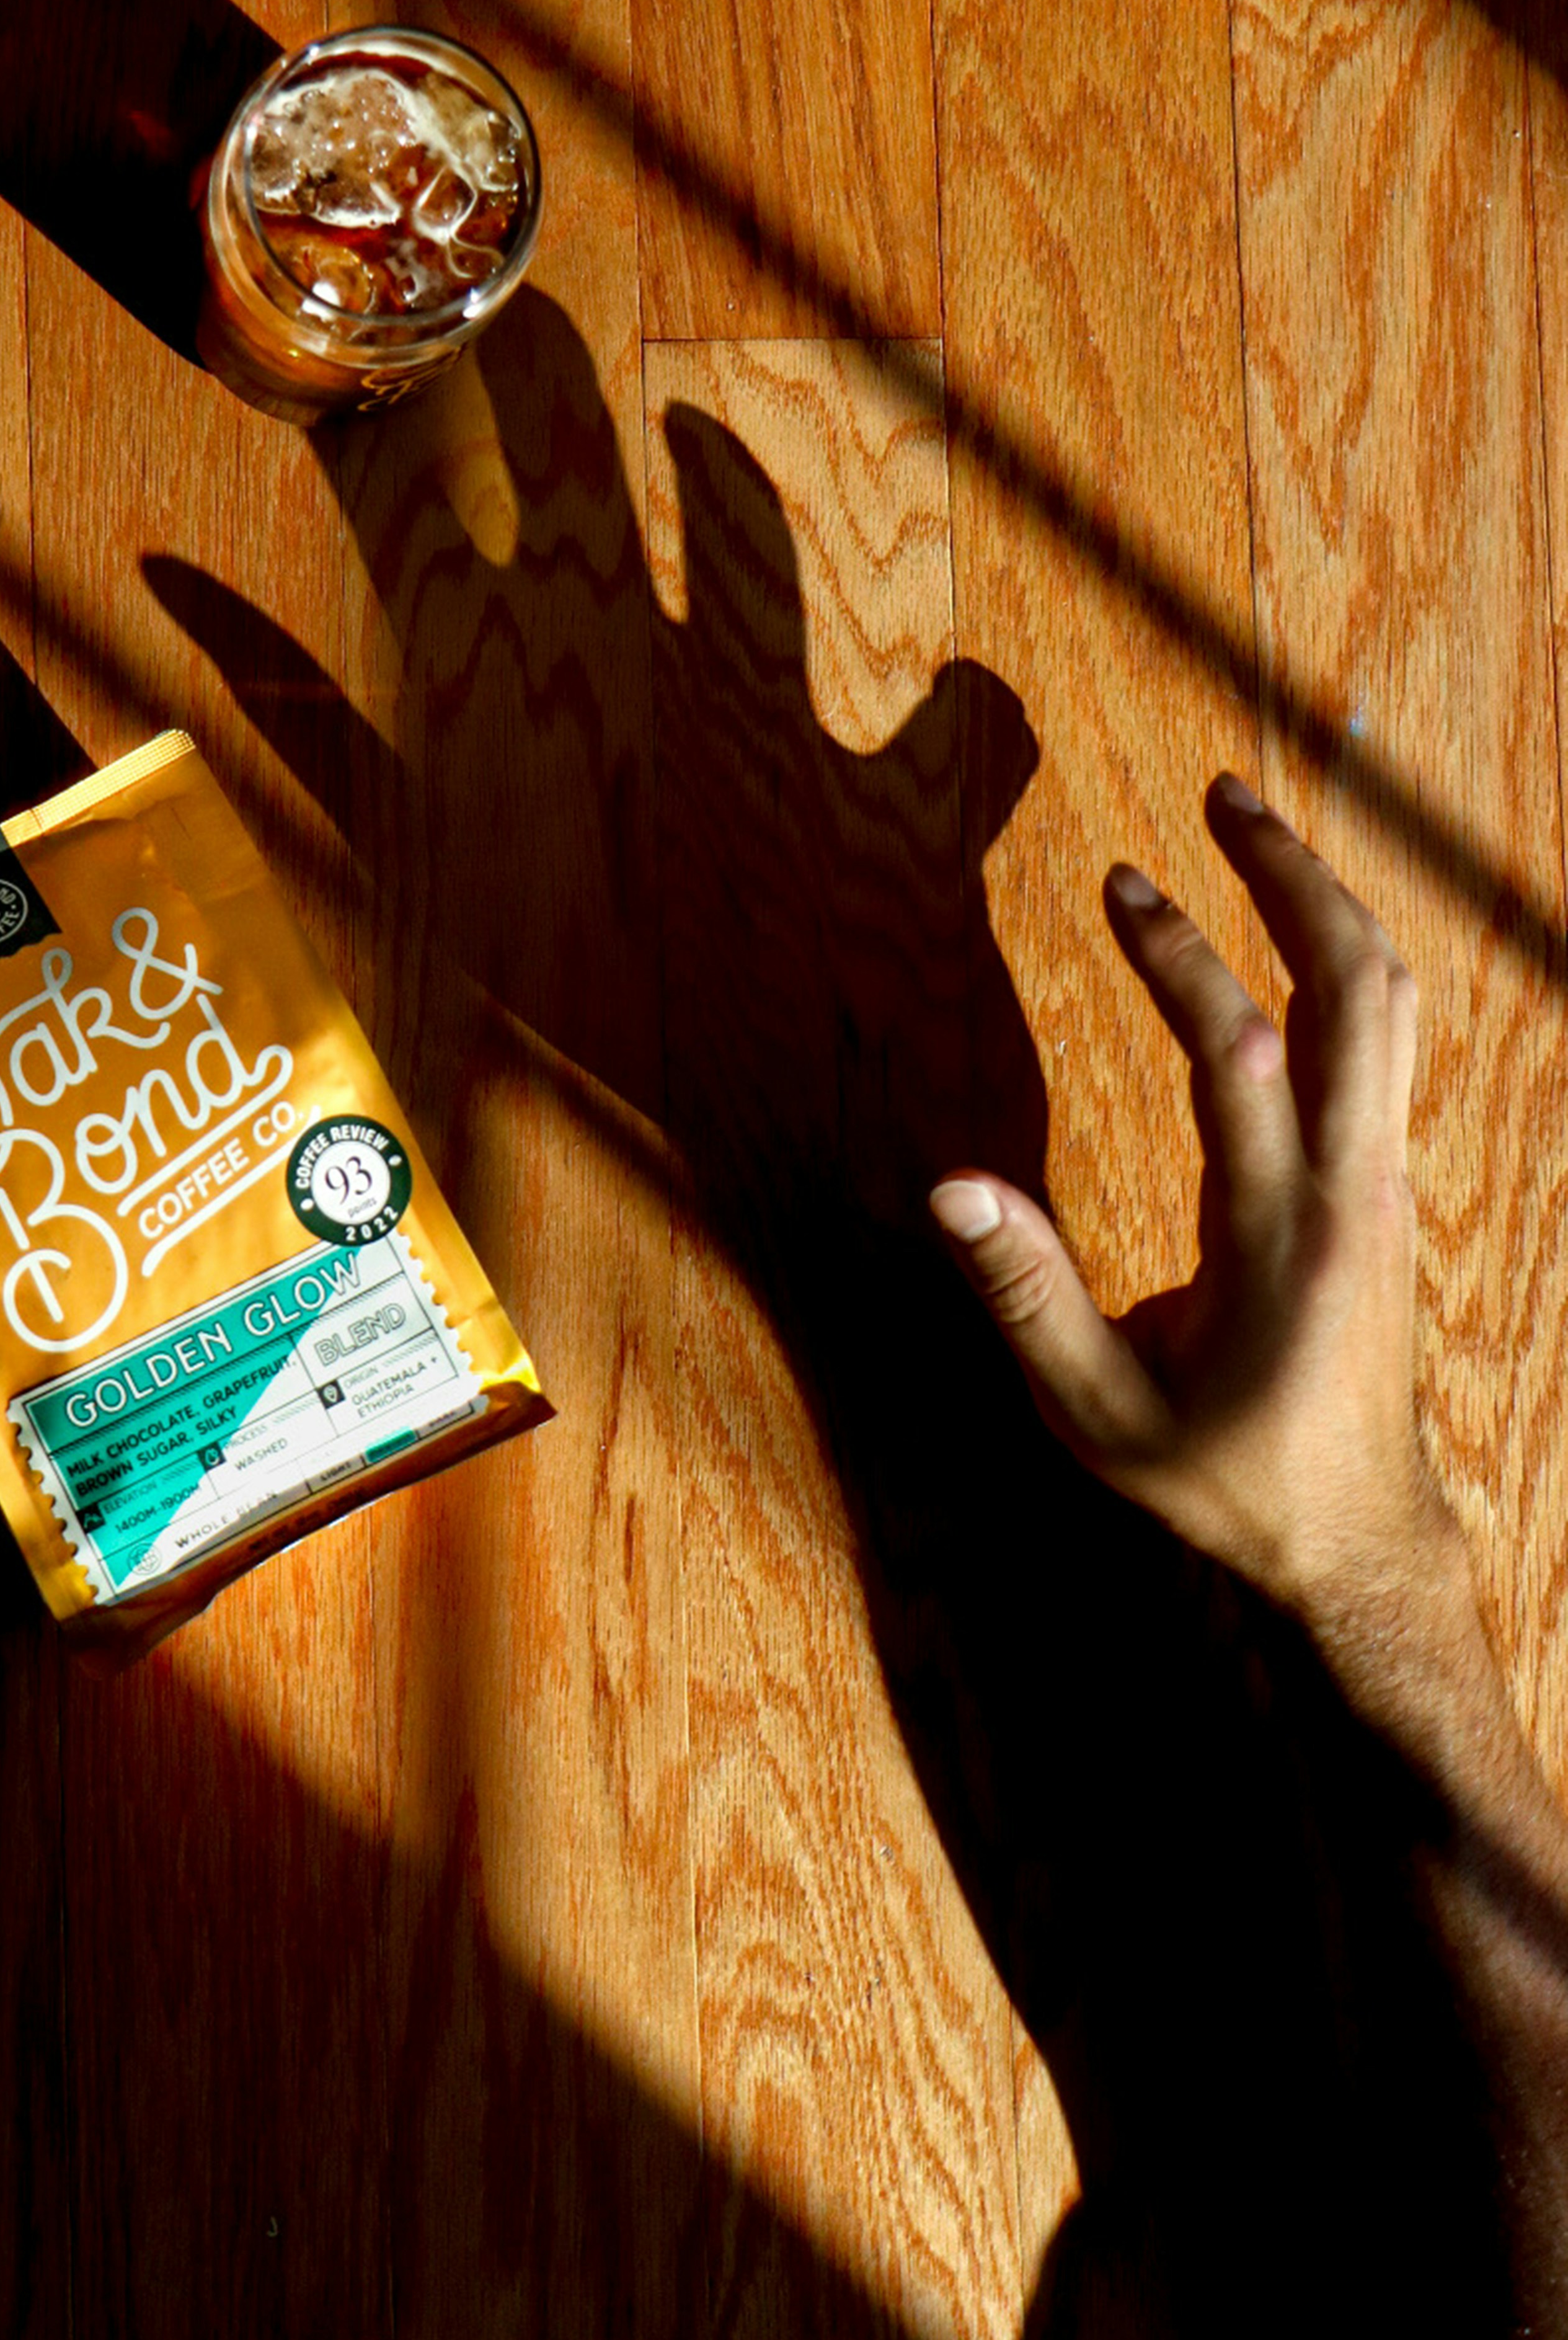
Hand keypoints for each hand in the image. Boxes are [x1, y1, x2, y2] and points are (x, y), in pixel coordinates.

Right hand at [927, 771, 1451, 1641]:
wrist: (1362, 1541)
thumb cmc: (1224, 1480)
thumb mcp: (1097, 1415)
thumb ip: (1026, 1294)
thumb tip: (948, 1185)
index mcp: (1282, 1239)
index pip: (1245, 1058)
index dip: (1184, 959)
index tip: (1126, 887)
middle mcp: (1355, 1191)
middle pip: (1359, 992)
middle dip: (1293, 880)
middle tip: (1222, 799)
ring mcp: (1387, 1184)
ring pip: (1389, 1005)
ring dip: (1325, 906)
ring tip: (1253, 832)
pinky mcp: (1391, 1187)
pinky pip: (1385, 1039)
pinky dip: (1341, 959)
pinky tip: (1293, 927)